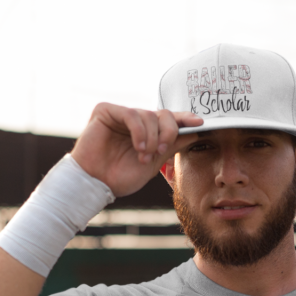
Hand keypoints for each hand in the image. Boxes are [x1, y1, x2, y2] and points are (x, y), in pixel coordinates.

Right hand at [70, 103, 202, 197]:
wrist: (95, 184)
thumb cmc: (119, 177)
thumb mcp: (153, 163)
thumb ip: (171, 146)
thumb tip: (194, 132)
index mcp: (146, 132)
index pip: (168, 120)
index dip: (184, 119)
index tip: (200, 123)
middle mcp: (135, 121)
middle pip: (163, 114)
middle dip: (168, 132)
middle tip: (161, 150)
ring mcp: (120, 114)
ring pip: (149, 115)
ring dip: (151, 138)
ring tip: (143, 156)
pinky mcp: (106, 111)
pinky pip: (132, 114)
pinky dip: (139, 132)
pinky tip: (138, 147)